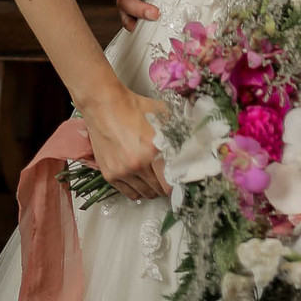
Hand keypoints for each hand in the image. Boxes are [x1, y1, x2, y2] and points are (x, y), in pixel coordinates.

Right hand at [83, 85, 171, 200]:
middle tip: (168, 179)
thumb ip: (178, 130)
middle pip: (159, 190)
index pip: (171, 181)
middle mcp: (137, 165)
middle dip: (166, 186)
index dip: (178, 181)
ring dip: (152, 190)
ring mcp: (122, 172)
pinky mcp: (110, 175)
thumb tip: (194, 141)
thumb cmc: (135, 108)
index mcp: (152, 150)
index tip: (180, 178)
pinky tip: (141, 182)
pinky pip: (129, 193)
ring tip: (155, 181)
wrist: (105, 105)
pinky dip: (137, 191)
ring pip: (144, 194)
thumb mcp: (163, 114)